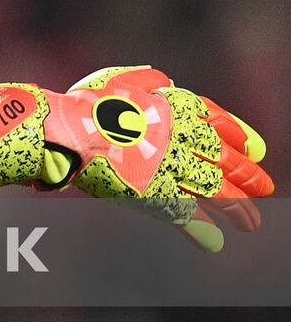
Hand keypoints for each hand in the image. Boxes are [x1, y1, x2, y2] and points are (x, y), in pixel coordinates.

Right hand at [0, 67, 273, 251]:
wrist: (55, 132)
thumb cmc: (75, 105)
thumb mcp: (113, 80)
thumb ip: (142, 78)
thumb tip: (165, 78)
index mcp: (169, 106)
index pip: (215, 119)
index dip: (237, 134)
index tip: (255, 148)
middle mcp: (176, 136)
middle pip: (222, 158)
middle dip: (246, 174)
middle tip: (264, 187)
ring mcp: (167, 166)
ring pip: (213, 189)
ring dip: (236, 207)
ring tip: (251, 222)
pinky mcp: (153, 194)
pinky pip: (184, 213)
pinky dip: (200, 230)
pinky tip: (214, 243)